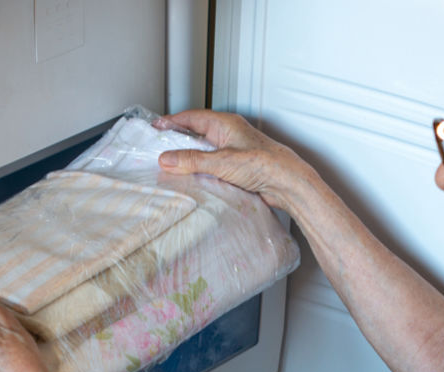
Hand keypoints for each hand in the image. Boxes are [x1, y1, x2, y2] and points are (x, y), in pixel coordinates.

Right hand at [156, 109, 314, 210]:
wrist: (287, 183)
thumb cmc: (264, 164)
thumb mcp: (221, 162)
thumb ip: (192, 161)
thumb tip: (167, 159)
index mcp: (225, 124)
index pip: (192, 117)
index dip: (172, 121)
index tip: (156, 127)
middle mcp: (229, 134)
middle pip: (197, 132)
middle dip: (178, 138)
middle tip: (160, 145)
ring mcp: (233, 150)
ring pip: (205, 149)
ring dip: (189, 155)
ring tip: (172, 163)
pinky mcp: (237, 166)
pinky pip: (213, 164)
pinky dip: (200, 168)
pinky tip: (194, 177)